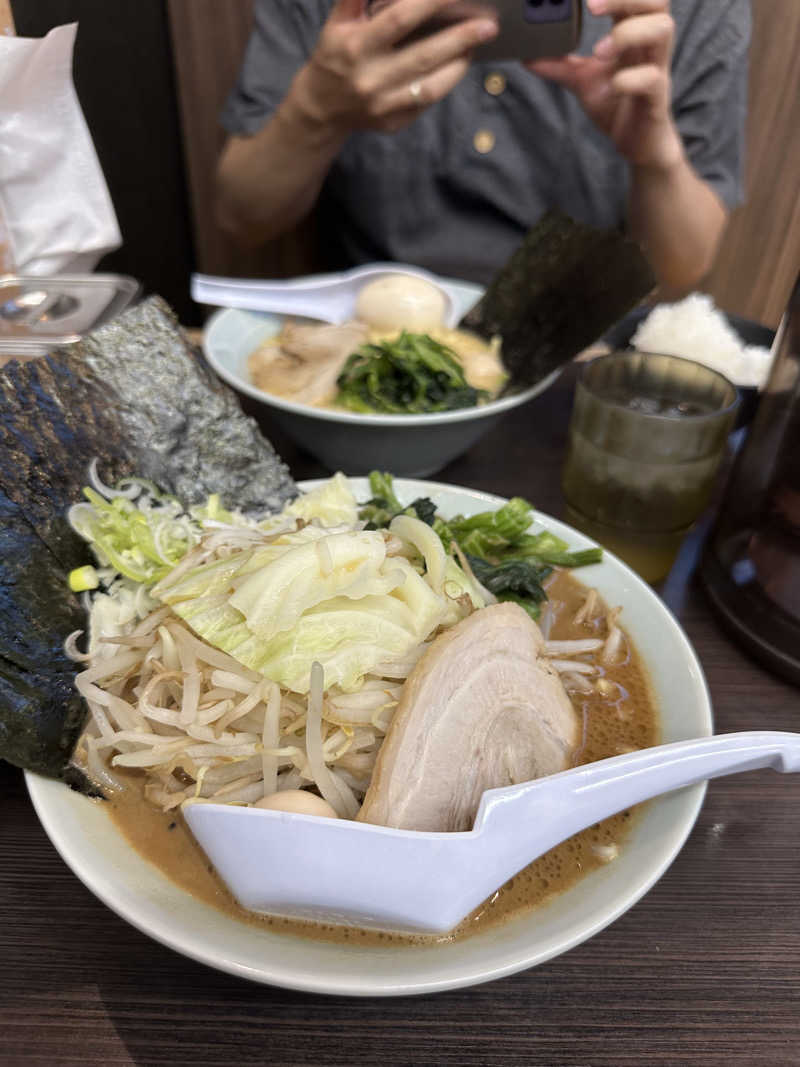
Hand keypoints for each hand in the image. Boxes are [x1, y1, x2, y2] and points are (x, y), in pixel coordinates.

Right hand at [289, 0, 497, 133]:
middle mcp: (371, 78)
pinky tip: (459, 64)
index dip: (430, 3)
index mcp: (356, 46)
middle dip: (460, 38)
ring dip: (459, 63)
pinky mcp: (394, 123)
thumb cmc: (335, 54)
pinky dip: (446, 82)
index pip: (399, 20)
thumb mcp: (339, 21)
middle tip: (489, 24)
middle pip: (423, 55)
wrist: (322, 107)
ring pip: (430, 85)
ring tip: (478, 43)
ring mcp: (383, 105)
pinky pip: (427, 102)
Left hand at [528, 0, 682, 171]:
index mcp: (633, 33)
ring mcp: (657, 68)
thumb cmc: (615, 104)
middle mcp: (649, 45)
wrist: (636, 143)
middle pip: (656, 2)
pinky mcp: (657, 97)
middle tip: (591, 7)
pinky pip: (652, 78)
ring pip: (662, 29)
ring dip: (628, 34)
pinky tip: (613, 85)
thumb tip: (526, 56)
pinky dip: (630, 78)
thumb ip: (558, 65)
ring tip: (599, 52)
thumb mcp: (582, 80)